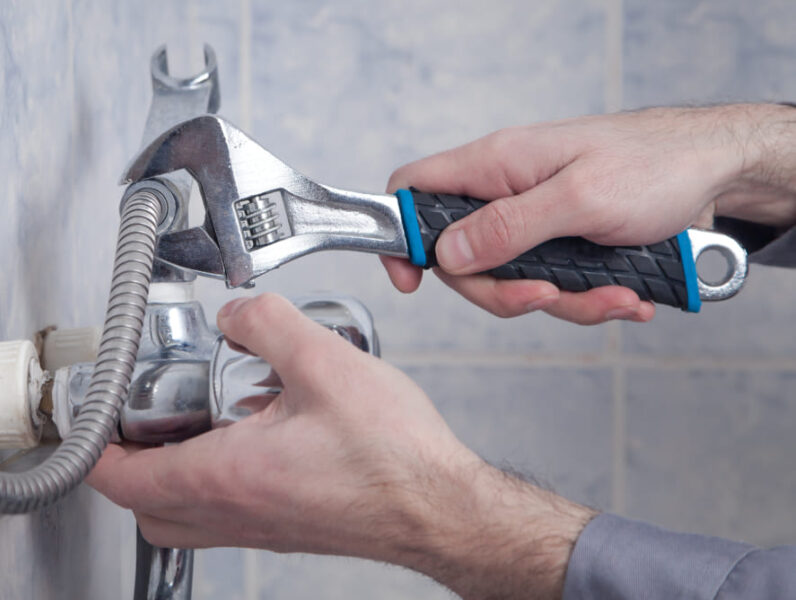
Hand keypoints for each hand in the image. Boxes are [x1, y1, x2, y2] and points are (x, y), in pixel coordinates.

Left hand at [87, 294, 594, 598]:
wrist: (443, 510)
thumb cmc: (396, 459)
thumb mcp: (326, 364)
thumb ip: (269, 324)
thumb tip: (237, 312)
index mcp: (226, 476)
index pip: (122, 478)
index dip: (93, 446)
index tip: (94, 415)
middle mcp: (234, 512)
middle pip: (143, 506)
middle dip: (126, 465)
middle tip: (136, 421)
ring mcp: (259, 528)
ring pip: (181, 518)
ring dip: (168, 477)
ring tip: (191, 425)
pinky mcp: (286, 529)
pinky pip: (223, 515)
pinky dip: (212, 484)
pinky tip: (252, 436)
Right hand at [383, 103, 795, 323]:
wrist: (716, 173)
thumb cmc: (656, 164)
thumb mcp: (580, 197)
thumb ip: (509, 226)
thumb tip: (447, 252)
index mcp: (496, 165)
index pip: (415, 190)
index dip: (399, 235)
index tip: (409, 278)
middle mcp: (506, 193)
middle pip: (462, 259)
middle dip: (503, 292)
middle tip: (545, 296)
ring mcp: (533, 223)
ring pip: (511, 282)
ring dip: (563, 302)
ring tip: (616, 296)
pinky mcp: (562, 247)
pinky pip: (552, 288)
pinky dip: (588, 301)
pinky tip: (626, 296)